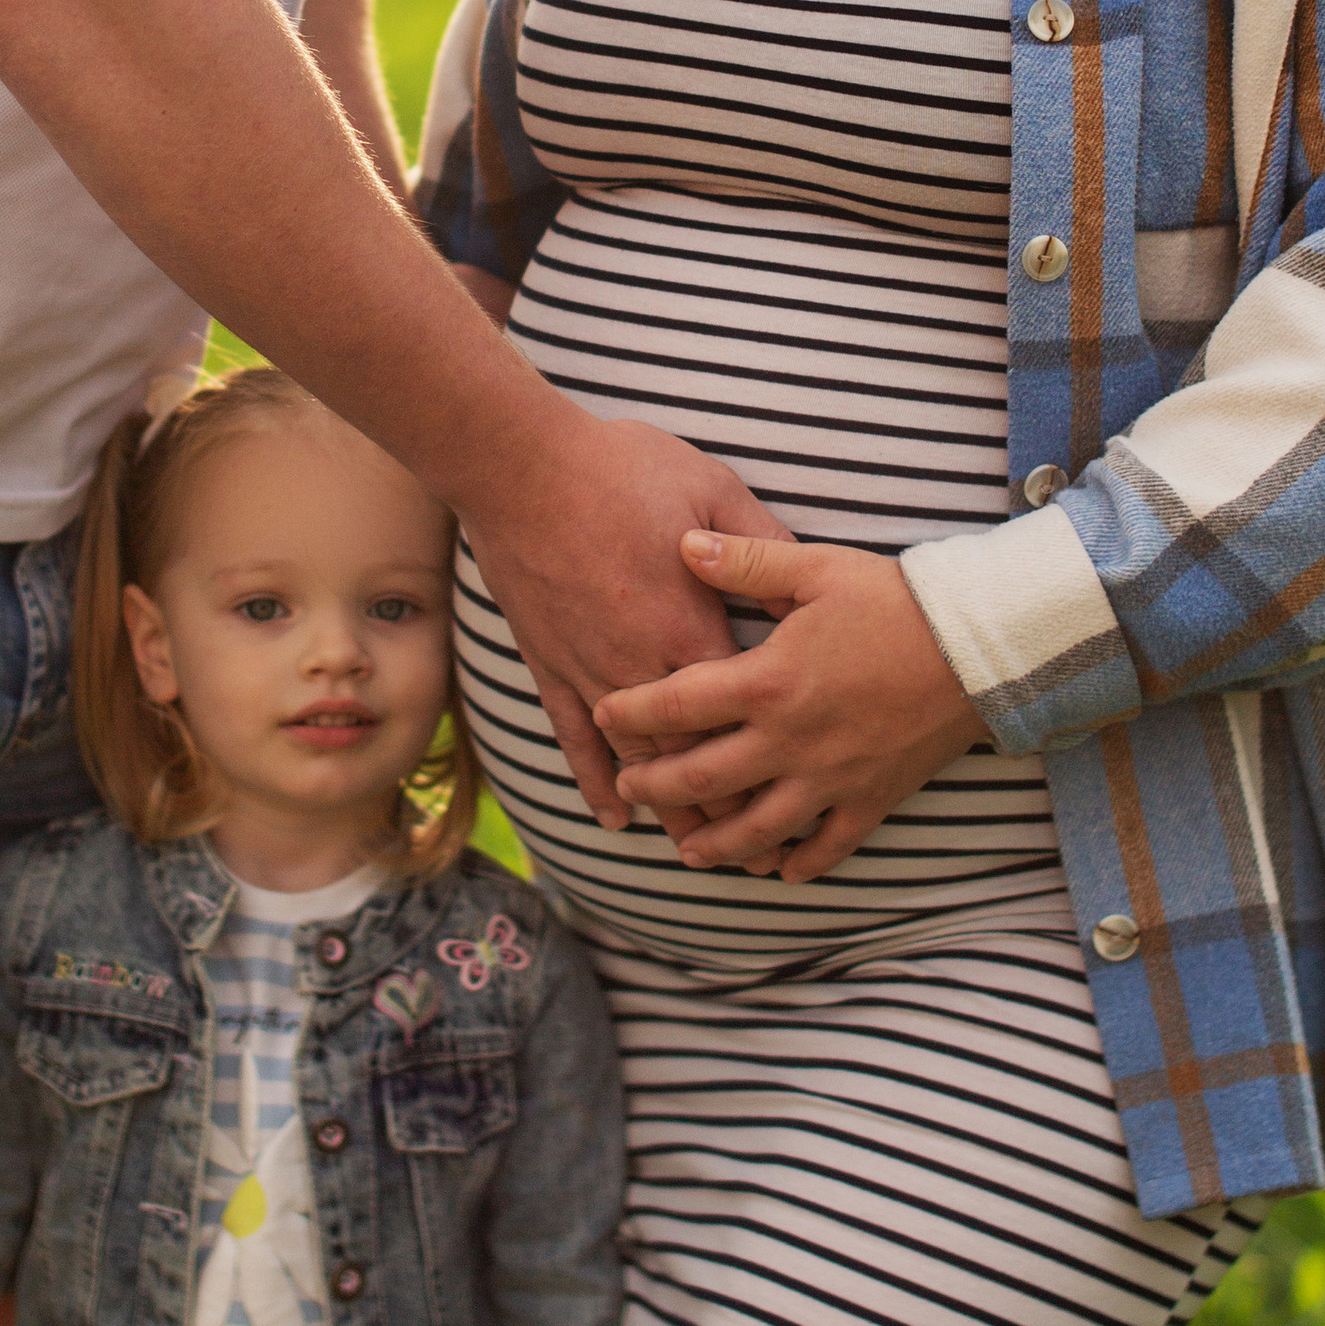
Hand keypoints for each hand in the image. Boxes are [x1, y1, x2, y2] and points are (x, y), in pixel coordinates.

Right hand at [461, 411, 789, 830]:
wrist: (523, 466)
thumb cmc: (621, 468)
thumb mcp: (712, 489)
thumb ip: (759, 544)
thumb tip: (802, 582)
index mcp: (690, 626)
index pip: (743, 715)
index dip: (771, 763)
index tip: (799, 804)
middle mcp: (642, 664)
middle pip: (692, 757)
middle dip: (728, 812)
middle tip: (759, 858)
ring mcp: (591, 669)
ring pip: (637, 760)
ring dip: (670, 811)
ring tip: (700, 857)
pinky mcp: (550, 663)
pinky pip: (575, 737)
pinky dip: (595, 780)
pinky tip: (614, 817)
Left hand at [594, 530, 988, 879]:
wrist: (980, 648)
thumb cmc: (896, 602)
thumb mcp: (816, 570)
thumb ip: (744, 561)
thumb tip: (683, 544)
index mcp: (769, 681)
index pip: (677, 705)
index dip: (632, 712)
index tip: (604, 713)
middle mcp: (790, 741)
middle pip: (702, 777)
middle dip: (656, 786)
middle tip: (628, 787)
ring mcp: (830, 778)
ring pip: (756, 829)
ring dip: (715, 843)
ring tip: (688, 850)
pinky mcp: (871, 799)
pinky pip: (827, 847)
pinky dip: (798, 864)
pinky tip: (778, 870)